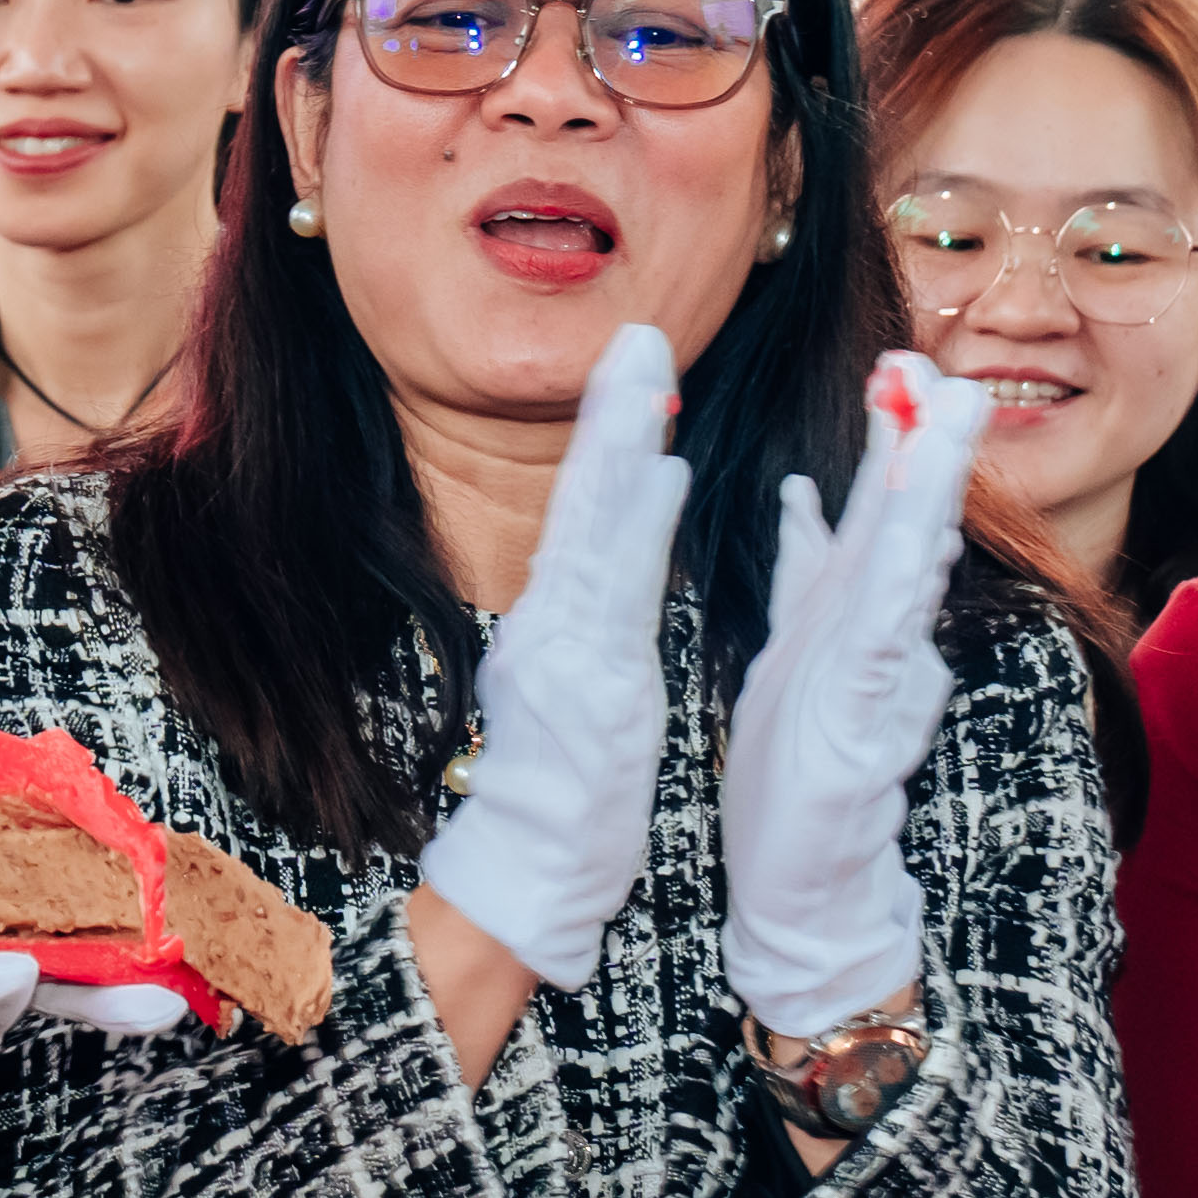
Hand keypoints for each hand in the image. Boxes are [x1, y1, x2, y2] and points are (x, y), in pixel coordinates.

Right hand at [412, 317, 683, 992]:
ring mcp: (568, 648)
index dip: (609, 435)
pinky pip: (619, 592)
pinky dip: (640, 529)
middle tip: (639, 332)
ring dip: (622, 443)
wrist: (531, 865)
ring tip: (647, 372)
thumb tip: (619, 536)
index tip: (634, 364)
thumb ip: (592, 609)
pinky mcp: (594, 684)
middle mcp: (552, 621)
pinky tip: (667, 476)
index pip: (584, 512)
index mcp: (554, 622)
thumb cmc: (558, 786)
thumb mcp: (573, 685)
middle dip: (612, 412)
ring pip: (596, 526)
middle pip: (584, 499)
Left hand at [720, 351, 992, 1036]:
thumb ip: (808, 574)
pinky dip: (902, 583)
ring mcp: (881, 677)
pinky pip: (888, 637)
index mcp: (848, 614)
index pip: (873, 515)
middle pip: (905, 528)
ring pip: (911, 569)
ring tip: (955, 424)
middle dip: (928, 450)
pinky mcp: (869, 719)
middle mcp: (877, 638)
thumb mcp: (791, 648)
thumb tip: (809, 496)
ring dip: (931, 493)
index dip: (887, 444)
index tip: (898, 372)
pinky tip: (921, 536)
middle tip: (953, 377)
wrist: (803, 881)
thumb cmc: (797, 773)